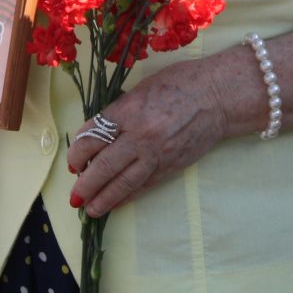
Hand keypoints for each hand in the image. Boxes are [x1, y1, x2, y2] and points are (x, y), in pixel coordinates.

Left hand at [65, 59, 237, 216]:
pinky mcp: (171, 166)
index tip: (73, 161)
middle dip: (85, 183)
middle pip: (103, 165)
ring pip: (123, 182)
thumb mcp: (142, 89)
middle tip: (74, 195)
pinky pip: (144, 185)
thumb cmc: (180, 83)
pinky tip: (115, 203)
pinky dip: (128, 196)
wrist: (218, 95)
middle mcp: (140, 134)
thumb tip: (98, 134)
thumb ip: (120, 112)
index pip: (92, 137)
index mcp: (128, 110)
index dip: (78, 152)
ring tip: (90, 209)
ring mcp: (157, 153)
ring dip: (103, 198)